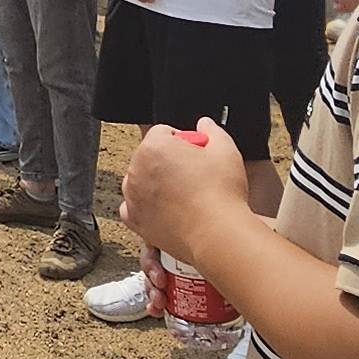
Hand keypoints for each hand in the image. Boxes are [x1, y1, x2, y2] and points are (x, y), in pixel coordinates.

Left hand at [120, 121, 245, 267]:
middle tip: (193, 174)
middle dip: (168, 161)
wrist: (217, 234)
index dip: (183, 140)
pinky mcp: (135, 221)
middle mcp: (136, 170)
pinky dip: (147, 207)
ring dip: (157, 183)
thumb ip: (212, 130)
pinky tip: (167, 208)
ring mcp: (133, 197)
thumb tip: (205, 124)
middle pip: (150, 156)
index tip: (196, 152)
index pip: (163, 132)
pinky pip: (134, 207)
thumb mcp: (225, 150)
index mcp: (153, 147)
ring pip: (142, 180)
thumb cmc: (220, 193)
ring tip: (185, 193)